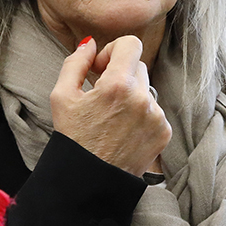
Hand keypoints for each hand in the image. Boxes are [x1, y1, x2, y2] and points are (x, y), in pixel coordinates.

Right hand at [50, 35, 171, 176]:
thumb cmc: (73, 139)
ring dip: (130, 94)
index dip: (113, 50)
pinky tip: (122, 129)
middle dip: (120, 73)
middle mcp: (142, 98)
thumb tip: (90, 44)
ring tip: (111, 116)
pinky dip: (140, 114)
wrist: (89, 181)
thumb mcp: (62, 96)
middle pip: (137, 65)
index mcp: (118, 85)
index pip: (131, 43)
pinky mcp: (164, 132)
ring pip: (145, 88)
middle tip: (101, 93)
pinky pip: (154, 109)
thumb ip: (76, 62)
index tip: (101, 68)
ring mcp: (156, 116)